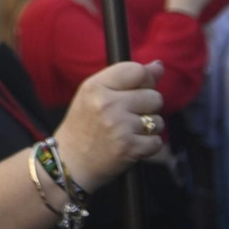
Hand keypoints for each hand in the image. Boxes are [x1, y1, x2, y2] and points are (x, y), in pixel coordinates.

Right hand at [54, 61, 165, 190]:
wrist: (69, 162)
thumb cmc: (82, 126)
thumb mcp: (93, 95)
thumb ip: (124, 78)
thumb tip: (159, 65)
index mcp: (95, 87)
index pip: (136, 71)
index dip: (145, 80)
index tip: (139, 89)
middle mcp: (107, 104)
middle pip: (154, 96)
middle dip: (148, 106)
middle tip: (129, 115)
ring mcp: (120, 126)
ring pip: (158, 120)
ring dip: (149, 127)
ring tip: (129, 131)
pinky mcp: (130, 148)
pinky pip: (157, 141)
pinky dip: (148, 145)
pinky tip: (132, 144)